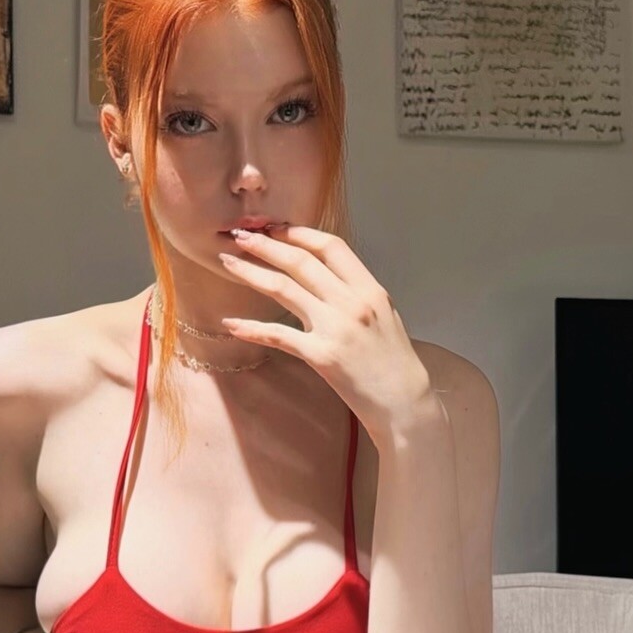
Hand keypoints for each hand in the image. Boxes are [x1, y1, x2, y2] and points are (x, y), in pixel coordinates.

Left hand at [216, 226, 436, 447]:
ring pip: (284, 288)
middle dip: (266, 244)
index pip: (330, 247)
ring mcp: (335, 328)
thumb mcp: (384, 316)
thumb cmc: (395, 363)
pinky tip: (231, 324)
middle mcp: (352, 302)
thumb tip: (326, 280)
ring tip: (227, 262)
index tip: (275, 227)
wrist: (404, 404)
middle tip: (240, 235)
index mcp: (370, 289)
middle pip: (301, 261)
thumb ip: (356, 295)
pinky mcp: (321, 356)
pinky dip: (252, 329)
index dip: (299, 233)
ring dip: (251, 272)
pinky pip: (279, 336)